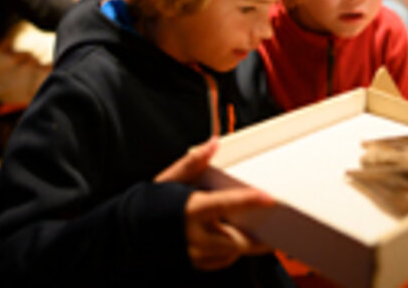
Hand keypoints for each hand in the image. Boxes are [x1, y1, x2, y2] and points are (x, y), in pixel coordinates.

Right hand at [155, 137, 275, 270]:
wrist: (130, 231)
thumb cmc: (151, 203)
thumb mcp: (171, 179)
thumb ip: (194, 162)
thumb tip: (214, 143)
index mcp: (190, 210)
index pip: (226, 204)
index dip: (249, 200)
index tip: (269, 197)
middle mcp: (194, 236)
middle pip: (237, 241)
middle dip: (259, 239)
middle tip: (277, 230)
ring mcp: (194, 253)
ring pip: (232, 254)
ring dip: (245, 244)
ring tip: (257, 233)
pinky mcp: (195, 263)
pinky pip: (222, 261)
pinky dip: (231, 251)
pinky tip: (232, 240)